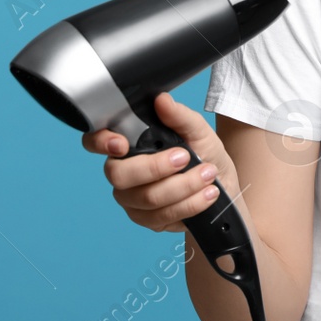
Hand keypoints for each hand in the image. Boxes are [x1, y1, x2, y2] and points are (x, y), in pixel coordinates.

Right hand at [81, 93, 240, 232]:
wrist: (224, 185)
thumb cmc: (205, 153)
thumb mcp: (198, 130)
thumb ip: (179, 116)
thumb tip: (162, 100)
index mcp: (129, 145)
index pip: (96, 141)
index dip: (100, 142)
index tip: (121, 143)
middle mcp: (124, 172)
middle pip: (118, 175)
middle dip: (156, 167)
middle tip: (186, 157)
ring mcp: (133, 200)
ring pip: (146, 197)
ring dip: (183, 185)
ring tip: (208, 173)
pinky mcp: (148, 220)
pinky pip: (163, 216)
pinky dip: (190, 203)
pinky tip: (207, 194)